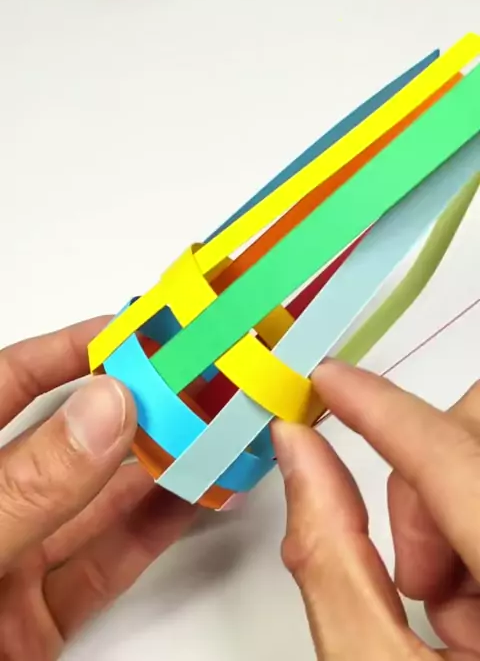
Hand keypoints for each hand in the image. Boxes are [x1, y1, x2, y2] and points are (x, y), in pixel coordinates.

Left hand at [0, 319, 196, 659]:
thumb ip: (26, 484)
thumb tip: (104, 408)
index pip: (8, 384)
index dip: (69, 350)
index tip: (132, 329)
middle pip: (64, 442)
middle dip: (131, 410)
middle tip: (190, 382)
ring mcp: (5, 568)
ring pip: (93, 504)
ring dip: (154, 469)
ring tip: (209, 432)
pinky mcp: (33, 625)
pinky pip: (102, 568)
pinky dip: (150, 534)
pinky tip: (189, 499)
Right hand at [273, 361, 479, 659]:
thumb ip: (329, 556)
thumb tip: (298, 452)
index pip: (451, 457)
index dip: (380, 407)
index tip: (325, 378)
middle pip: (479, 435)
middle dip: (425, 481)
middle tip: (414, 576)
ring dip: (447, 515)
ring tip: (447, 614)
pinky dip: (469, 529)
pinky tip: (475, 613)